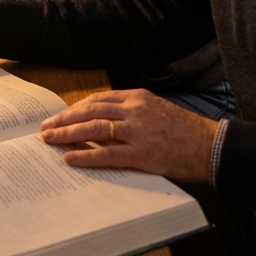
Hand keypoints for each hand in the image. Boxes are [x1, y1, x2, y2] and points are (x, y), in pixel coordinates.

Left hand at [39, 89, 217, 182]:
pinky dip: (85, 155)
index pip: (98, 99)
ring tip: (49, 140)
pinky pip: (106, 154)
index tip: (61, 115)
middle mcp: (134, 110)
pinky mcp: (141, 154)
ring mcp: (137, 131)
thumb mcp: (157, 110)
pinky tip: (69, 158)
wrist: (210, 146)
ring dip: (67, 134)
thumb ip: (132, 113)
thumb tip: (103, 123)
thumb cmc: (185, 131)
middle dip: (64, 119)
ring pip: (93, 128)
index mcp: (137, 97)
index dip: (76, 108)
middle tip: (45, 127)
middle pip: (90, 110)